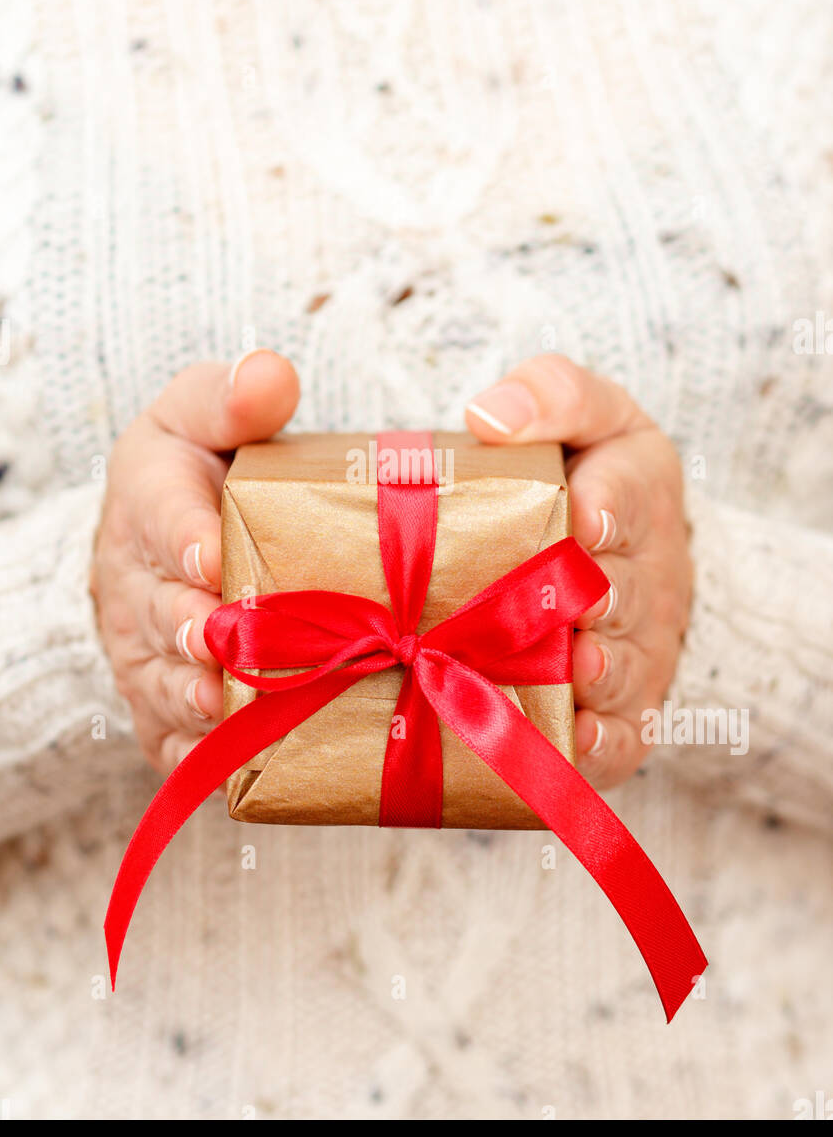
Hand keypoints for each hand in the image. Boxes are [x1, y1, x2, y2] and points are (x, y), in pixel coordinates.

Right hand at [90, 351, 299, 772]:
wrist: (167, 544)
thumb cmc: (202, 471)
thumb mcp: (206, 415)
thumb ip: (234, 396)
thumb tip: (270, 376)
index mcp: (147, 496)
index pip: (157, 512)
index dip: (184, 537)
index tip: (214, 557)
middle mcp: (133, 580)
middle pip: (157, 607)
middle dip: (189, 627)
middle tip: (224, 640)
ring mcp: (142, 648)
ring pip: (159, 678)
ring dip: (190, 695)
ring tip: (223, 704)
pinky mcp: (157, 703)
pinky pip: (166, 736)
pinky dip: (194, 751)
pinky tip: (225, 763)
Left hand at [465, 354, 691, 789]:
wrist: (618, 552)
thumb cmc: (583, 475)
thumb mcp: (583, 415)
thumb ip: (549, 394)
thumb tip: (490, 415)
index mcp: (637, 491)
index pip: (629, 495)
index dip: (605, 509)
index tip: (580, 517)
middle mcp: (647, 574)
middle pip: (625, 590)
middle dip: (597, 599)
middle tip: (571, 605)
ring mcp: (640, 646)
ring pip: (624, 664)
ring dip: (597, 671)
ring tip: (571, 669)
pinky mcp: (627, 709)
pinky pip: (625, 734)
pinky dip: (600, 743)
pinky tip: (573, 741)